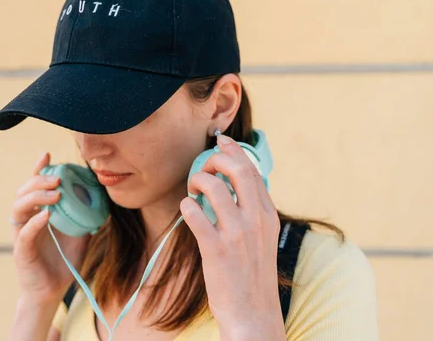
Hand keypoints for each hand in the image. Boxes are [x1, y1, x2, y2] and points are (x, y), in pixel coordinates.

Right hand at [11, 152, 90, 302]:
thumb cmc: (63, 261)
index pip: (34, 186)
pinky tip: (47, 216)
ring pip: (18, 208)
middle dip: (39, 180)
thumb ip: (86, 217)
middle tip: (58, 179)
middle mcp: (26, 220)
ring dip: (36, 197)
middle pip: (23, 192)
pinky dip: (34, 222)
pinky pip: (24, 232)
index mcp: (38, 212)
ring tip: (55, 194)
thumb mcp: (81, 234)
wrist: (52, 291)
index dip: (39, 169)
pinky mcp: (21, 250)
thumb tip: (102, 199)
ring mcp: (21, 234)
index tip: (48, 155)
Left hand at [180, 134, 284, 339]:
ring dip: (197, 182)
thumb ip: (253, 212)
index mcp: (268, 215)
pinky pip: (196, 213)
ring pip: (213, 186)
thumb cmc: (253, 276)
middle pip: (237, 169)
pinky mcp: (216, 249)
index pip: (253, 170)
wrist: (253, 315)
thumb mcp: (263, 239)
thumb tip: (235, 187)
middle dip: (215, 159)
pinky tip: (188, 210)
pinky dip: (187, 205)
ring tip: (192, 193)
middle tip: (204, 170)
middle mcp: (256, 219)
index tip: (221, 139)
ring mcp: (237, 233)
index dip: (235, 150)